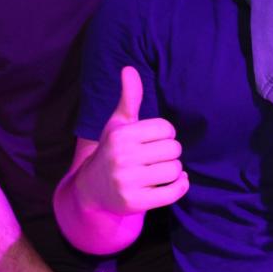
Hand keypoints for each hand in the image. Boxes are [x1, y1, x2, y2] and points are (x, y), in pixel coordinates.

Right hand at [76, 66, 187, 215]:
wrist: (92, 189)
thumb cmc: (113, 150)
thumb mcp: (118, 123)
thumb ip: (129, 97)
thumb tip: (129, 68)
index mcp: (122, 135)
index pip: (167, 129)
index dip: (166, 134)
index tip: (154, 140)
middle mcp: (122, 158)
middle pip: (174, 150)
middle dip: (170, 153)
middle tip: (156, 157)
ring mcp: (127, 182)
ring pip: (176, 170)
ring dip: (174, 171)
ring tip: (159, 170)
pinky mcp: (135, 203)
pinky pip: (174, 192)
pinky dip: (180, 186)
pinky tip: (174, 182)